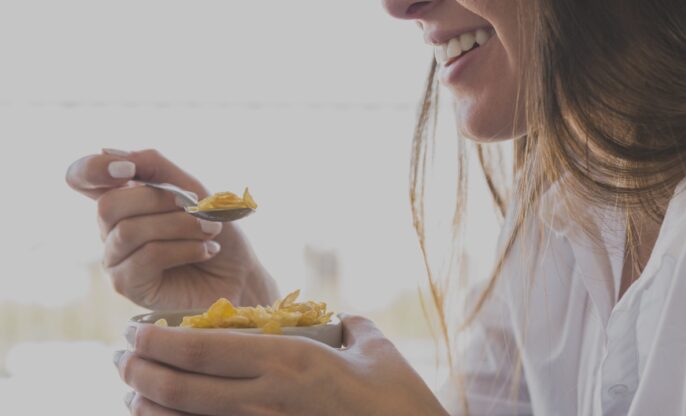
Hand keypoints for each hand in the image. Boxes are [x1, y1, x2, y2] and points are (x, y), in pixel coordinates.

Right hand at [66, 148, 278, 309]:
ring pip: (129, 232)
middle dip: (160, 201)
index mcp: (123, 199)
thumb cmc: (216, 230)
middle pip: (108, 205)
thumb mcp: (192, 189)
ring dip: (180, 226)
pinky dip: (184, 249)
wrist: (241, 273)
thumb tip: (108, 151)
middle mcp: (111, 229)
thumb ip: (154, 167)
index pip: (81, 176)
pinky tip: (206, 252)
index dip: (93, 168)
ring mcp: (116, 259)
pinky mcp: (128, 285)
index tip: (129, 170)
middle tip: (200, 208)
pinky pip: (146, 257)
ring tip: (211, 231)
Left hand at [115, 315, 447, 415]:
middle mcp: (266, 400)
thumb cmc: (399, 400)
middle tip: (119, 358)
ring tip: (130, 392)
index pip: (204, 349)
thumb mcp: (379, 350)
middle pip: (182, 387)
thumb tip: (343, 318)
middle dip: (141, 371)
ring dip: (148, 407)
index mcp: (289, 361)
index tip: (135, 331)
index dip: (160, 340)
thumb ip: (354, 325)